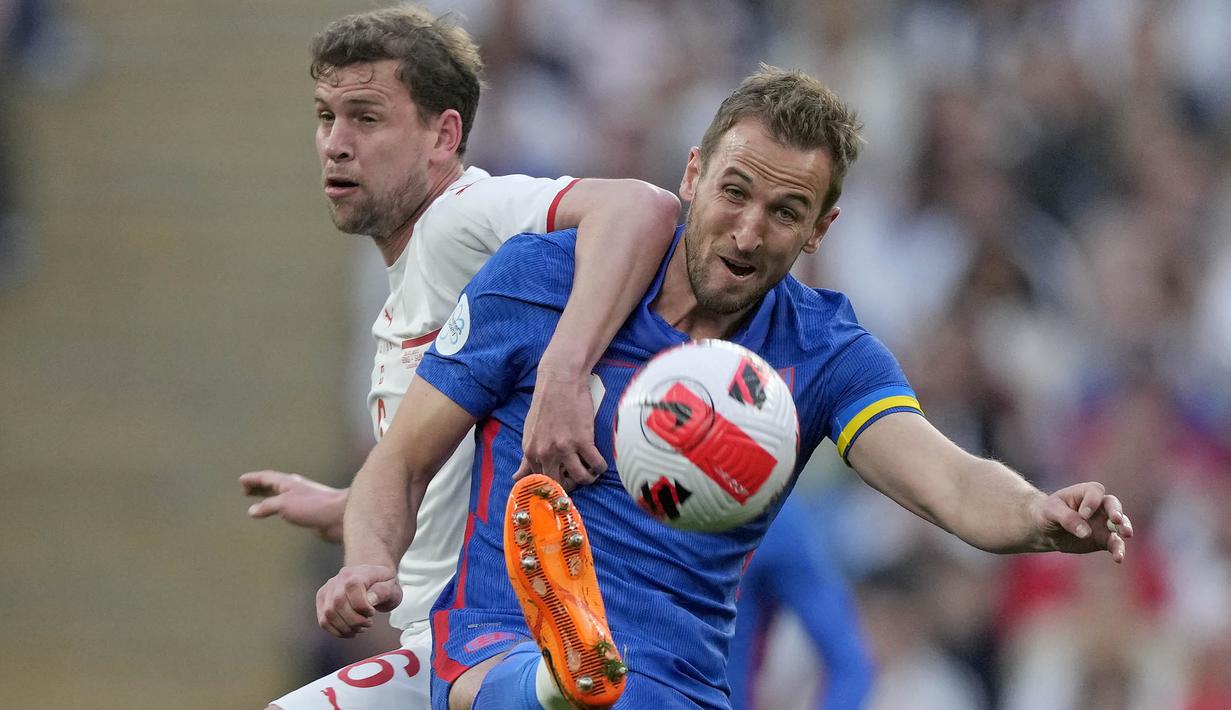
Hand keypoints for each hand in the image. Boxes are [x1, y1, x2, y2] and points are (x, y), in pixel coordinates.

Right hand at [240, 470, 347, 542]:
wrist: (339, 516)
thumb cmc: (313, 506)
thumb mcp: (284, 504)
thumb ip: (267, 506)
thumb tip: (252, 511)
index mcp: (288, 482)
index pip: (266, 478)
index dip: (253, 479)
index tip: (242, 480)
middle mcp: (294, 488)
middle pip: (273, 485)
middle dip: (259, 487)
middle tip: (246, 490)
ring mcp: (302, 499)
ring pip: (280, 496)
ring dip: (268, 497)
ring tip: (258, 501)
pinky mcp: (308, 511)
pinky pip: (287, 507)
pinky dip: (278, 508)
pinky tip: (279, 513)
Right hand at [316, 564, 400, 637]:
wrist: (371, 578)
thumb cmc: (383, 584)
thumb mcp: (392, 586)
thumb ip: (383, 591)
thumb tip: (370, 600)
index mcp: (357, 572)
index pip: (352, 587)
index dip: (362, 605)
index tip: (372, 612)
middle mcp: (338, 579)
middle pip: (338, 603)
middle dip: (354, 621)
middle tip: (367, 623)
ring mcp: (328, 589)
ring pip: (328, 614)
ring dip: (346, 628)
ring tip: (360, 627)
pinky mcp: (322, 600)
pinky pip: (323, 621)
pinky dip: (337, 631)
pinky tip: (350, 631)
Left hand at [515, 364, 605, 491]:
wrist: (559, 381)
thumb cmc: (545, 406)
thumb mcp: (530, 434)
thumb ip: (526, 459)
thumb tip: (516, 478)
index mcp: (531, 452)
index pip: (542, 482)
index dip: (555, 485)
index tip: (563, 481)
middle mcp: (545, 453)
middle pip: (560, 484)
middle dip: (572, 485)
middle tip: (578, 478)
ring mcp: (565, 447)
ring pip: (580, 478)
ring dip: (588, 478)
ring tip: (592, 472)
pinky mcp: (583, 440)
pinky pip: (596, 464)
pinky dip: (601, 467)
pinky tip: (600, 463)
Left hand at [1033, 482, 1133, 562]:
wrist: (1046, 530)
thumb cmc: (1048, 514)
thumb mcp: (1051, 512)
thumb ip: (1067, 519)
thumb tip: (1086, 533)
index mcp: (1084, 493)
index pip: (1094, 492)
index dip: (1092, 502)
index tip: (1083, 514)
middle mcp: (1098, 506)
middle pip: (1113, 504)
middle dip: (1116, 511)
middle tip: (1116, 520)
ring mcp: (1103, 523)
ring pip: (1119, 525)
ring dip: (1124, 529)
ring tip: (1126, 535)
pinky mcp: (1104, 540)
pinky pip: (1114, 544)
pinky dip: (1118, 550)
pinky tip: (1118, 558)